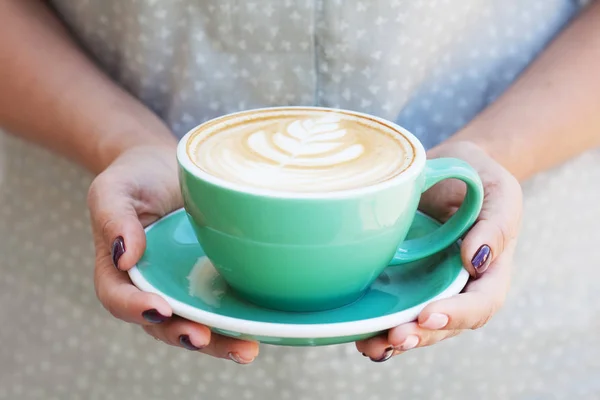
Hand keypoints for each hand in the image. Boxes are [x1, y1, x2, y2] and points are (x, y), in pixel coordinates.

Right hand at [87, 145, 258, 363]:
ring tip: (245, 349)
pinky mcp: (212, 279)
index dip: (136, 308)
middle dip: (184, 335)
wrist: (168, 166)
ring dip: (219, 341)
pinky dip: (238, 321)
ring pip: (197, 323)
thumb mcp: (115, 189)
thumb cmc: (137, 177)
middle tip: (203, 337)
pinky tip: (260, 328)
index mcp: (118, 270)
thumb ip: (113, 218)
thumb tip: (124, 255)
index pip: (118, 298)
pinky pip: (222, 305)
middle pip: (162, 324)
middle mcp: (152, 286)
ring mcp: (184, 286)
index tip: (160, 309)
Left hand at [356, 141, 521, 361]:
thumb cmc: (479, 178)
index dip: (457, 314)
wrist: (449, 168)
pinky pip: (393, 307)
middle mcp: (459, 285)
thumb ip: (495, 224)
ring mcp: (430, 285)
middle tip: (395, 337)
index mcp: (490, 271)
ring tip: (370, 345)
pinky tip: (358, 335)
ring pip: (417, 323)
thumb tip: (477, 261)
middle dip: (421, 334)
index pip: (481, 303)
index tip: (429, 314)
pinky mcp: (404, 279)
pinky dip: (377, 325)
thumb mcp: (499, 191)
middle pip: (445, 324)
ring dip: (394, 339)